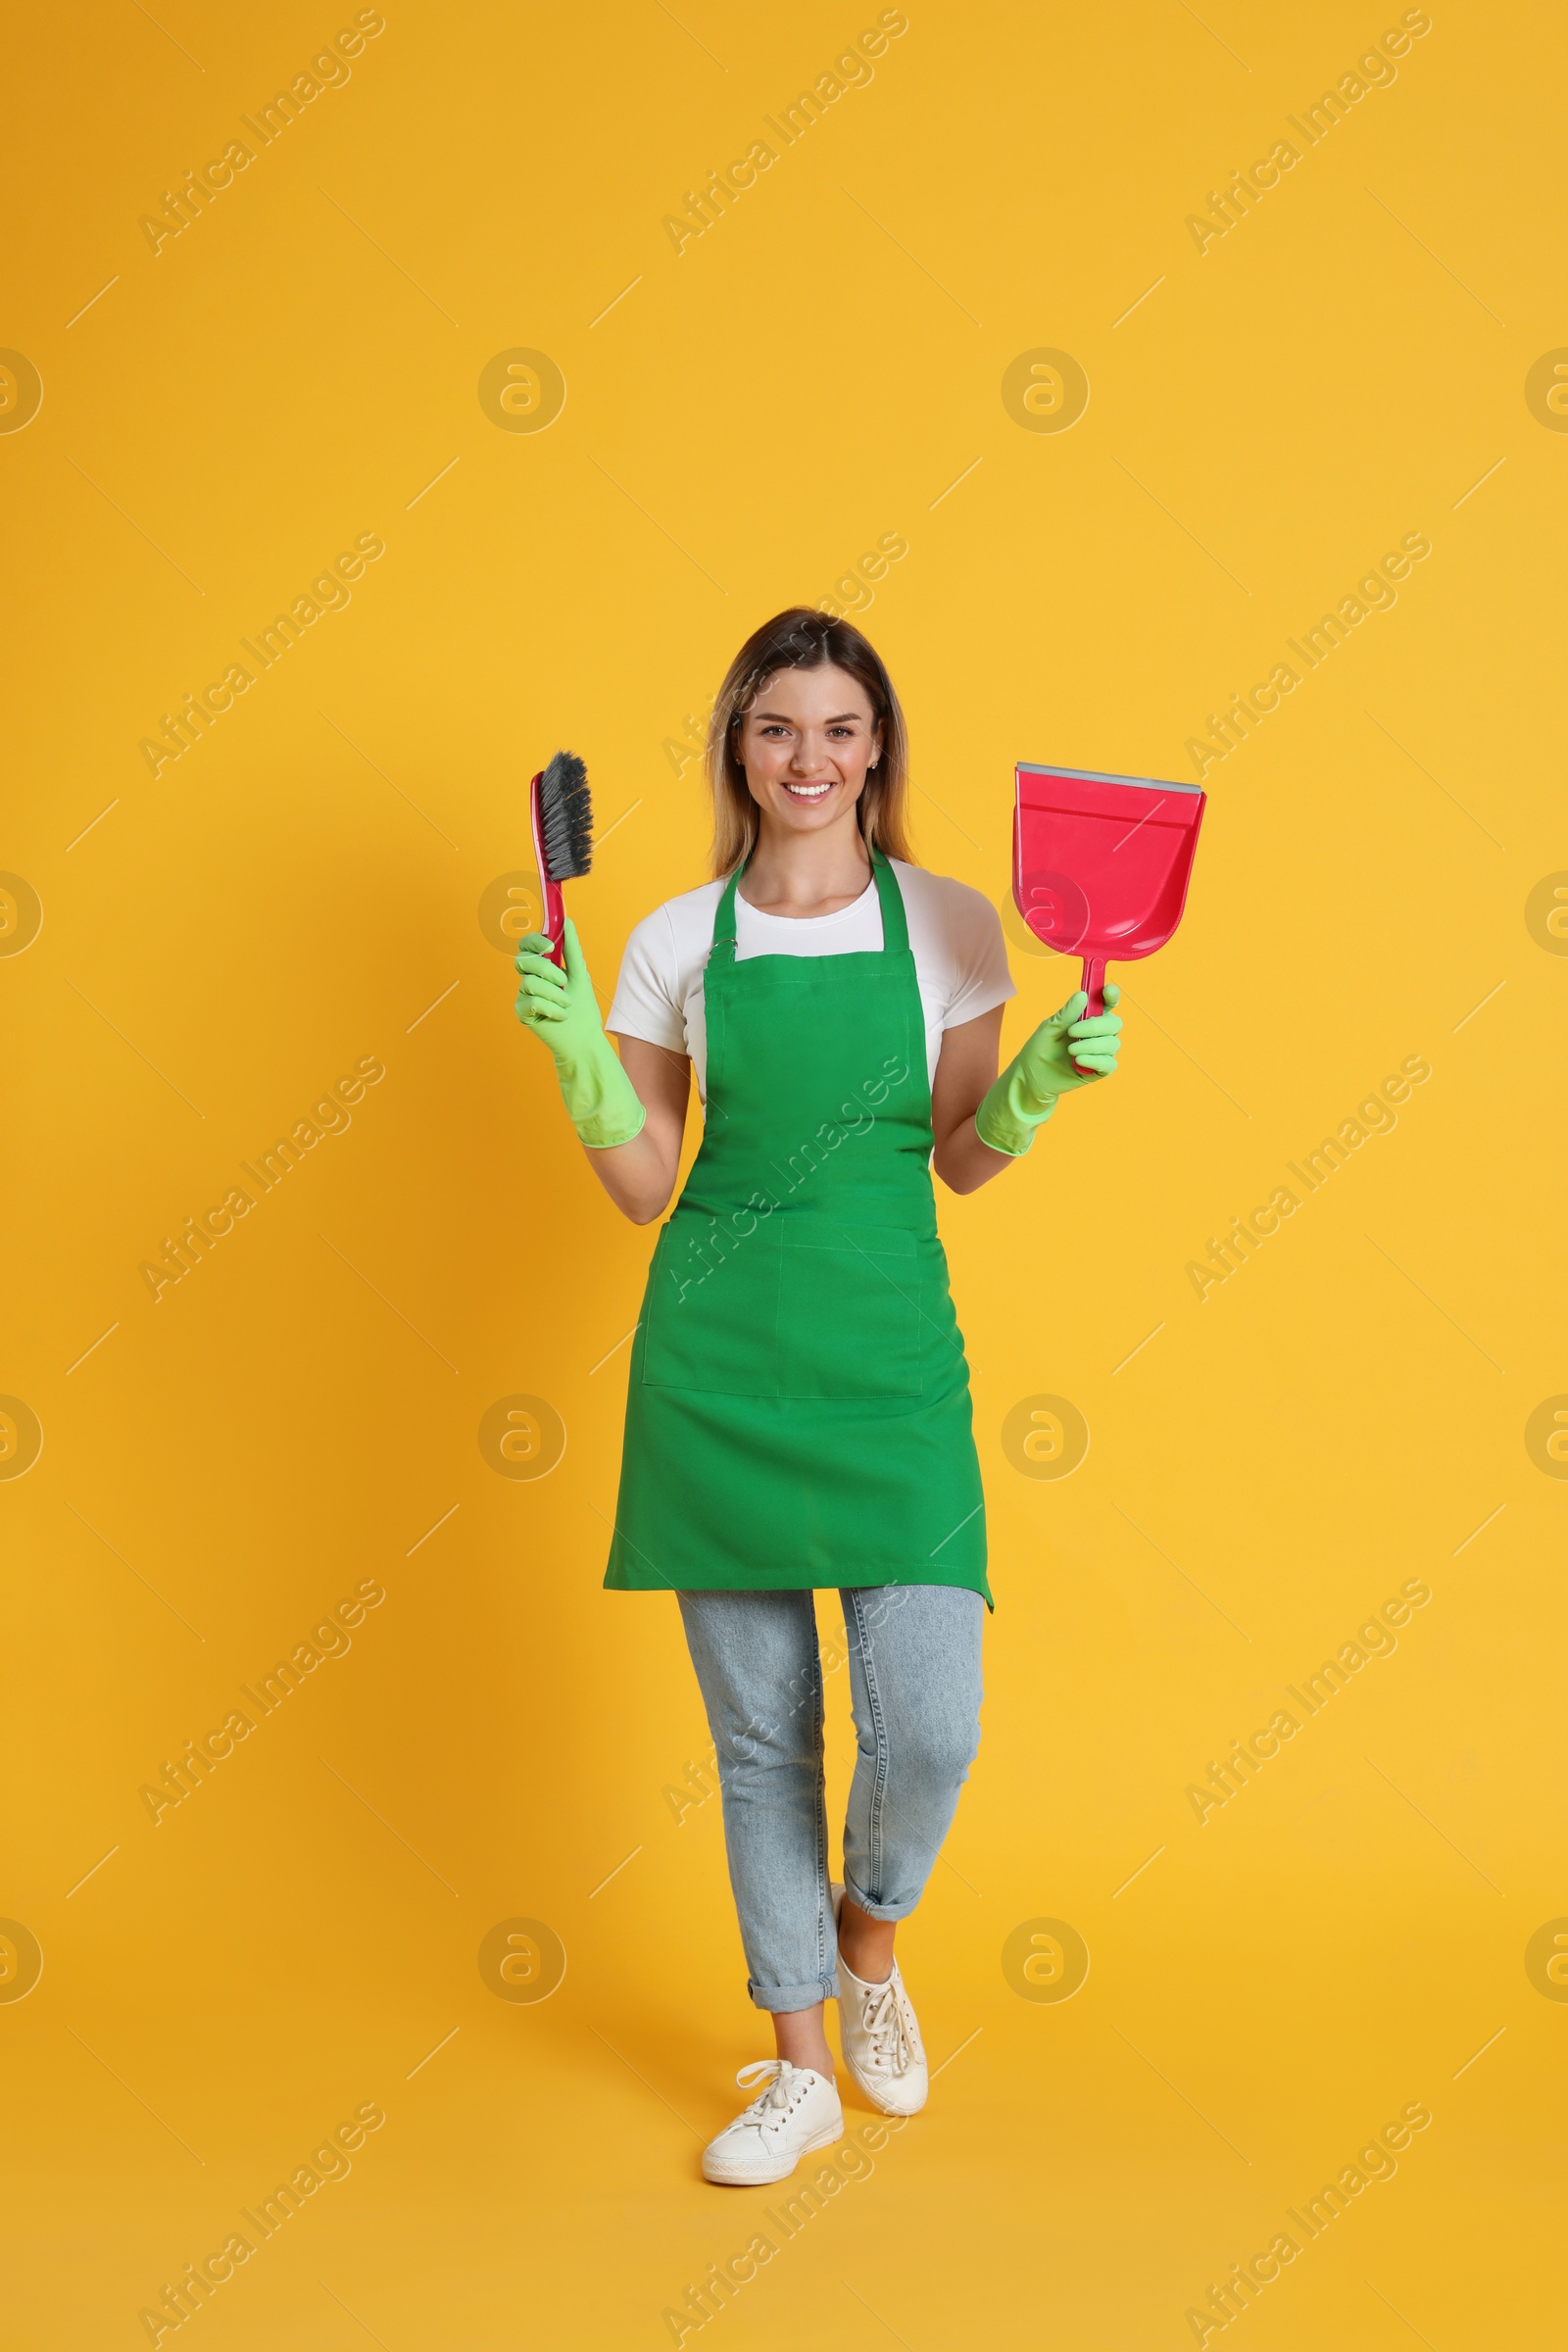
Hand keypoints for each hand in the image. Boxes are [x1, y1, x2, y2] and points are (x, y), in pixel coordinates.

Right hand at [514, 919, 604, 1067]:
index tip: (550, 946)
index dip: (534, 941)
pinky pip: (532, 1001)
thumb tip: (567, 921)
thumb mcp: (579, 974)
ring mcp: (524, 995)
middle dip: (546, 969)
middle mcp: (530, 978)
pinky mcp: (522, 1012)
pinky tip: (560, 1016)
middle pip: (523, 960)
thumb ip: (571, 949)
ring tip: (567, 1004)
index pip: (527, 945)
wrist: (584, 1038)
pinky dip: (552, 1008)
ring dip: (555, 994)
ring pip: (530, 982)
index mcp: (543, 966)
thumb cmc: (583, 1008)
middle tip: (563, 982)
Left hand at [1014, 982, 1121, 1103]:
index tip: (1107, 991)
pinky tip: (1078, 1061)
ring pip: (1113, 1043)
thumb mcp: (1050, 1028)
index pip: (1107, 1003)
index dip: (1111, 995)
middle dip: (1095, 1026)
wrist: (1032, 1077)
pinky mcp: (1099, 1070)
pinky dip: (1095, 1060)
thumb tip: (1083, 995)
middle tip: (1071, 1031)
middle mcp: (1098, 1033)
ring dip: (1091, 1045)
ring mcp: (1100, 1052)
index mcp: (1088, 1017)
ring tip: (1070, 1050)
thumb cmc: (1040, 1049)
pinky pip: (1109, 1063)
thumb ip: (1067, 1013)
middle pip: (1114, 1023)